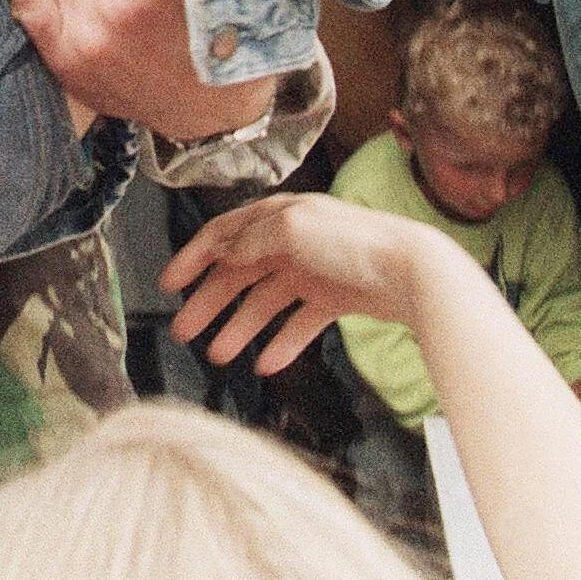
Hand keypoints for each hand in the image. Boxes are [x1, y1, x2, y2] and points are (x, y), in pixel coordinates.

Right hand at [159, 191, 453, 374]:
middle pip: (238, 274)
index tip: (170, 283)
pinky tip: (267, 363)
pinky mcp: (333, 299)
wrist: (410, 270)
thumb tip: (225, 251)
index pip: (223, 235)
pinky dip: (281, 344)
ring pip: (264, 303)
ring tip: (220, 355)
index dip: (193, 258)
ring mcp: (312, 272)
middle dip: (209, 302)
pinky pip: (298, 324)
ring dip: (239, 328)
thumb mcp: (290, 229)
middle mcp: (292, 242)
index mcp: (278, 216)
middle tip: (185, 330)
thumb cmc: (356, 241)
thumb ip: (250, 240)